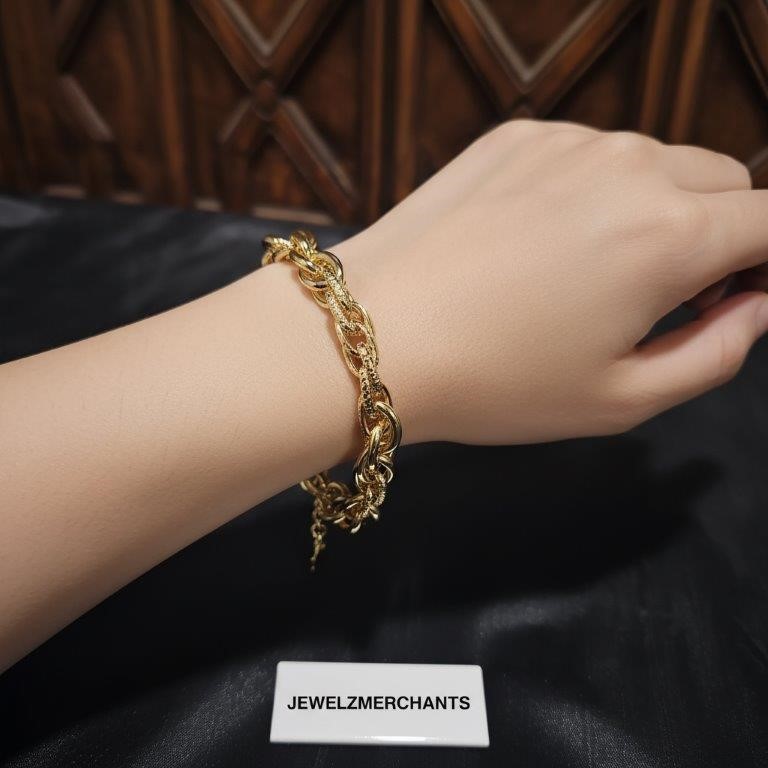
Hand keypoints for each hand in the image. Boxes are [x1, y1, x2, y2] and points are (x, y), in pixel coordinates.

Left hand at [337, 120, 767, 444]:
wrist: (369, 335)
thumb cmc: (495, 382)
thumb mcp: (621, 399)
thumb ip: (716, 353)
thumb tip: (757, 307)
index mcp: (671, 235)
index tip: (737, 297)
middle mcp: (629, 167)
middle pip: (723, 182)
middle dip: (719, 232)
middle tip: (668, 297)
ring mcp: (567, 142)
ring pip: (653, 162)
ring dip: (653, 208)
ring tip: (590, 273)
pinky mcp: (514, 137)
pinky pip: (584, 154)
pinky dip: (589, 190)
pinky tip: (535, 243)